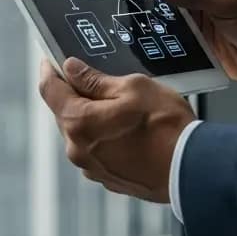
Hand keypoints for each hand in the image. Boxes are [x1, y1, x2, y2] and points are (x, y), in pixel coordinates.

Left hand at [38, 57, 194, 202]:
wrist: (188, 168)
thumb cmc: (164, 125)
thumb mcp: (133, 87)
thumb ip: (96, 79)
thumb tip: (72, 69)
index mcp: (79, 122)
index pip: (50, 90)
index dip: (49, 70)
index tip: (51, 58)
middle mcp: (77, 148)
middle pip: (64, 112)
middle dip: (74, 93)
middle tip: (93, 76)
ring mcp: (91, 167)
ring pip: (80, 131)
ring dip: (90, 115)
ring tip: (119, 102)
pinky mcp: (107, 177)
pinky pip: (95, 148)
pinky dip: (103, 134)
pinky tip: (127, 127)